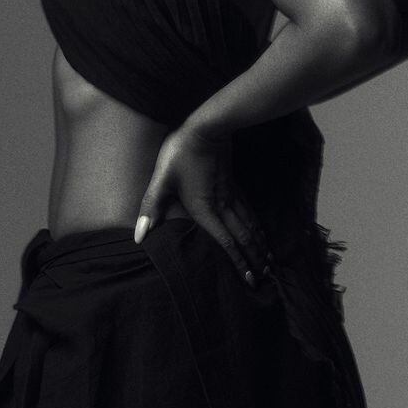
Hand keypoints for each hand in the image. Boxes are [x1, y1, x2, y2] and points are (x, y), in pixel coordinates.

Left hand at [134, 125, 271, 285]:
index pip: (226, 243)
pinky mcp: (234, 186)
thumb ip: (151, 208)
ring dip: (259, 245)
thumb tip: (138, 236)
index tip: (250, 280)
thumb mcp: (162, 180)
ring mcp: (231, 196)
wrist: (207, 127)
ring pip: (250, 226)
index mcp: (205, 210)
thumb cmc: (181, 152)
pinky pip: (249, 212)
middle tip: (265, 278)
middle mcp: (223, 207)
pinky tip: (261, 232)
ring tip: (268, 261)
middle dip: (254, 260)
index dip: (239, 263)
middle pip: (243, 238)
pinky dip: (258, 226)